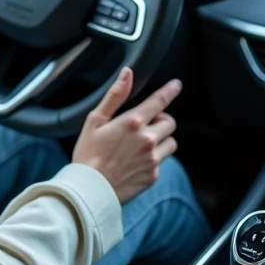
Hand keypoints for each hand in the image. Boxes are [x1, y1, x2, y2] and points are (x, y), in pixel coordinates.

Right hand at [71, 67, 181, 203]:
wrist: (89, 190)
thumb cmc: (88, 154)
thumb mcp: (95, 120)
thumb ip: (115, 96)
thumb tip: (127, 74)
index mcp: (133, 122)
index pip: (159, 101)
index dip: (170, 91)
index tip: (176, 85)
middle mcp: (147, 139)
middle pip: (169, 122)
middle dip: (160, 120)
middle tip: (145, 124)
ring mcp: (152, 159)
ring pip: (171, 142)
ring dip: (162, 139)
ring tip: (143, 143)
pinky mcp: (153, 175)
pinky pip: (162, 161)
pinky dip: (154, 158)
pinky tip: (136, 161)